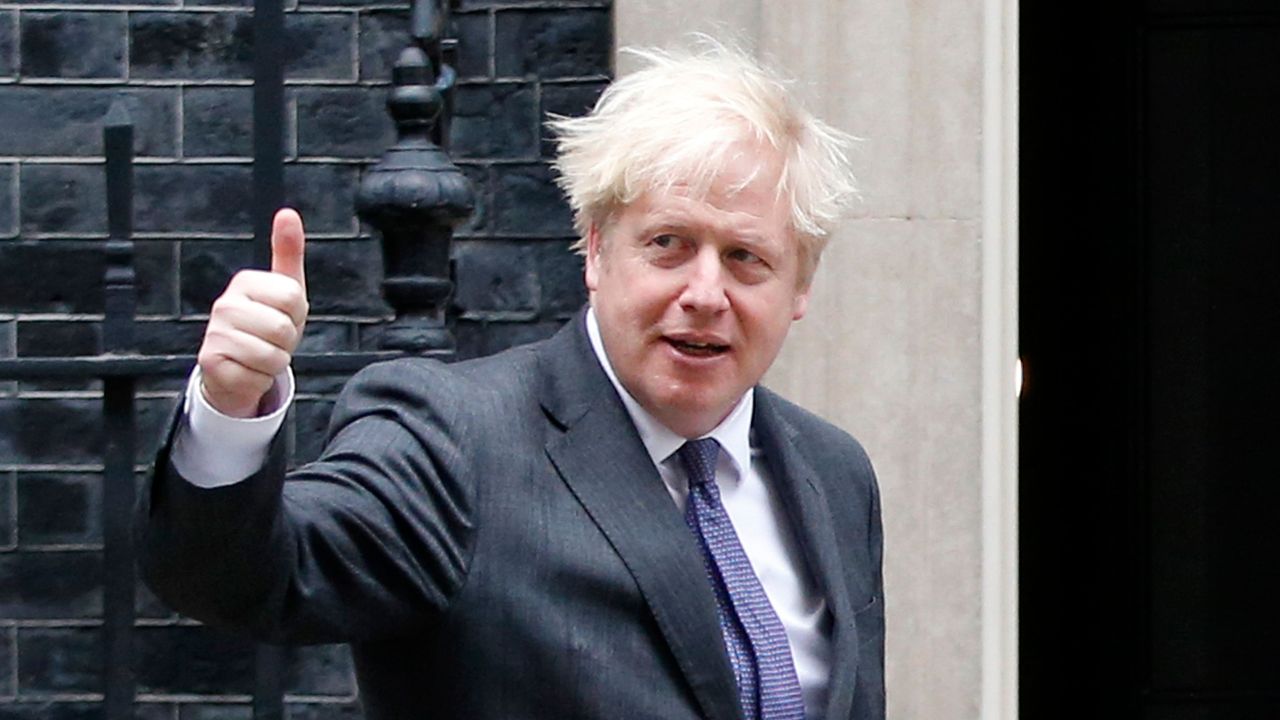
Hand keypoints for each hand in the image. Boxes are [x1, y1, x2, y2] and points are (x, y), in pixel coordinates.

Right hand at [197, 209, 309, 417]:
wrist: (238, 366)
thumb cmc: (266, 325)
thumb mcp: (285, 288)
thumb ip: (288, 251)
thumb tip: (288, 214)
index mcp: (245, 282)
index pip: (294, 297)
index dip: (297, 313)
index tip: (283, 315)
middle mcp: (225, 304)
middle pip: (283, 328)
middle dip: (287, 341)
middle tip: (272, 339)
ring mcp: (215, 334)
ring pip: (272, 355)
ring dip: (275, 362)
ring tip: (261, 354)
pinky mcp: (211, 363)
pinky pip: (257, 376)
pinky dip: (260, 379)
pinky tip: (248, 369)